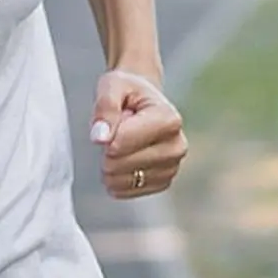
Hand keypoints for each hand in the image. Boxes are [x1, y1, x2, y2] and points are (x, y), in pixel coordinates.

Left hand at [89, 70, 186, 199]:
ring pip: (119, 180)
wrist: (143, 101)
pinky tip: (123, 159)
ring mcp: (172, 167)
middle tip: (117, 131)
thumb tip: (100, 138)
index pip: (121, 142)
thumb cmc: (128, 91)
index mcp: (168, 119)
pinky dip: (115, 177)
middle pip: (118, 163)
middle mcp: (177, 146)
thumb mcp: (112, 86)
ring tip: (122, 143)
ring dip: (109, 163)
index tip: (111, 120)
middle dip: (106, 149)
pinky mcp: (162, 183)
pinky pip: (124, 191)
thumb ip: (105, 107)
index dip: (105, 133)